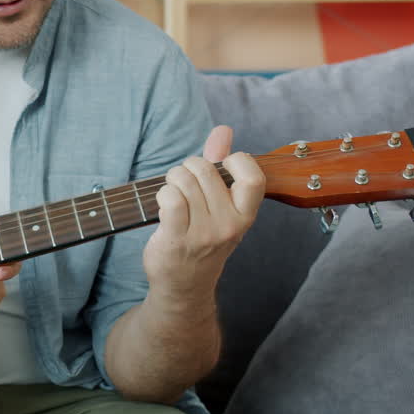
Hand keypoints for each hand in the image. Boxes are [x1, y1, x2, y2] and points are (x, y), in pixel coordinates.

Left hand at [143, 125, 264, 300]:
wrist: (184, 284)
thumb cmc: (202, 236)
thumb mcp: (220, 205)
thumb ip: (221, 164)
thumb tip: (223, 129)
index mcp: (246, 215)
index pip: (252, 177)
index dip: (234, 160)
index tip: (220, 167)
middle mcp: (229, 225)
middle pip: (204, 169)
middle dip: (188, 167)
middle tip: (184, 183)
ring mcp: (204, 234)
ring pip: (183, 180)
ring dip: (172, 180)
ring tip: (173, 195)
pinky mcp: (177, 239)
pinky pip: (169, 198)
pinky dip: (162, 194)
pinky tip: (163, 205)